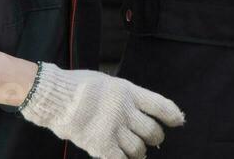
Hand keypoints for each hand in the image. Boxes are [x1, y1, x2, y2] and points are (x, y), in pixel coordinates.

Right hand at [19, 62, 183, 158]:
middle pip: (152, 131)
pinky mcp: (101, 145)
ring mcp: (113, 129)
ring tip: (137, 150)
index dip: (172, 115)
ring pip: (139, 149)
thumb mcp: (108, 82)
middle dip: (155, 137)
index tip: (178, 121)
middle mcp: (124, 110)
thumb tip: (141, 109)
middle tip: (152, 139)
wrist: (55, 97)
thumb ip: (126, 96)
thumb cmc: (79, 87)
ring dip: (140, 151)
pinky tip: (123, 156)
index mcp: (127, 92)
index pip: (160, 105)